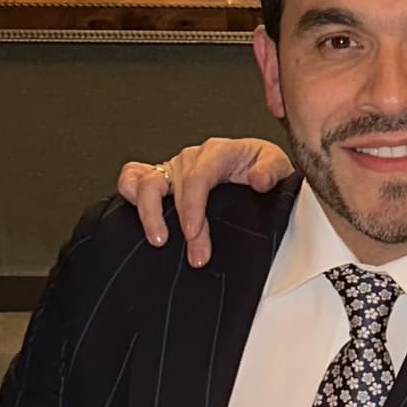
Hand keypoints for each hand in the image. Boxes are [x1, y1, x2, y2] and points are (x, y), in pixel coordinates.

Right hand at [117, 136, 291, 266]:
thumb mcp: (279, 165)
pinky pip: (134, 176)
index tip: (194, 234)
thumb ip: (271, 171)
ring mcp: (174, 167)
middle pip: (172, 188)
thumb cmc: (265, 168)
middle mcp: (192, 158)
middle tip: (194, 255)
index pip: (197, 178)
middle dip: (179, 224)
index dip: (192, 207)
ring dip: (147, 213)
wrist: (261, 170)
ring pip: (145, 182)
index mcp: (220, 151)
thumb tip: (258, 179)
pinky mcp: (163, 176)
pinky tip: (135, 216)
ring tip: (158, 240)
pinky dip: (127, 192)